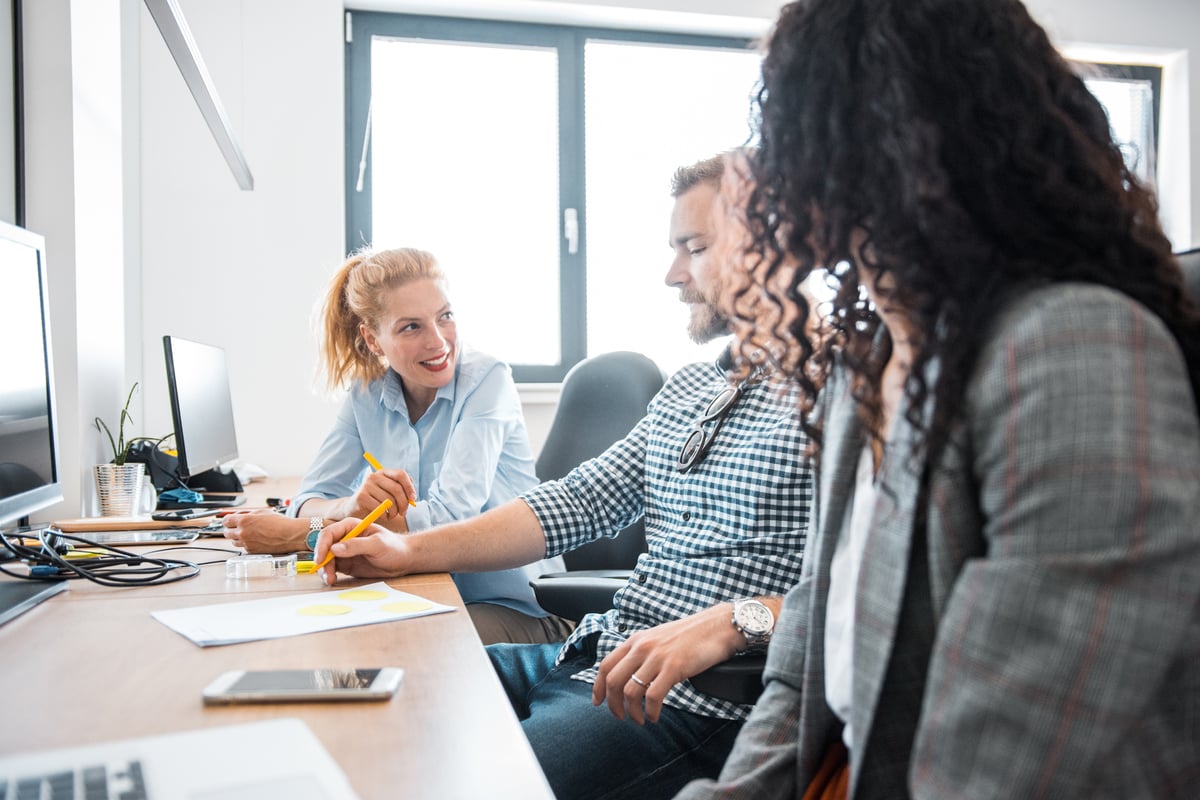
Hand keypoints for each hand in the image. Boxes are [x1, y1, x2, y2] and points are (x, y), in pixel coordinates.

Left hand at [223, 511, 305, 553]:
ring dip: (237, 538)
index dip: (227, 520)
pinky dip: (246, 544)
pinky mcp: (251, 551)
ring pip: (233, 542)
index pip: (226, 521)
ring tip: (246, 534)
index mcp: (243, 520)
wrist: (289, 535)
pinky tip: (254, 540)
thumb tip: (239, 516)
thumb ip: (247, 514)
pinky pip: (243, 547)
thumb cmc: (279, 522)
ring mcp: (246, 543)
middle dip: (230, 530)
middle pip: (226, 533)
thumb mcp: (261, 512)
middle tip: (236, 528)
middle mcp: (242, 533)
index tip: (229, 521)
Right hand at [315, 517, 409, 584]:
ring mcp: (344, 551)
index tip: (320, 559)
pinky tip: (332, 580)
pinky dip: (329, 575)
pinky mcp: (346, 564)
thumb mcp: (377, 545)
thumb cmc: (394, 547)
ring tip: (331, 580)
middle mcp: (344, 537)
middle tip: (327, 575)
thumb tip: (334, 549)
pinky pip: (332, 569)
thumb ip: (356, 545)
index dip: (321, 546)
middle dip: (322, 561)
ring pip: (326, 560)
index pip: (329, 533)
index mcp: (350, 526)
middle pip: (324, 548)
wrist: (403, 560)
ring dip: (325, 570)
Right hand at [341, 468, 416, 528]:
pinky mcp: (361, 497)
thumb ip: (400, 490)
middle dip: (404, 504)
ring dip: (394, 512)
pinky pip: (380, 508)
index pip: (401, 474)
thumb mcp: (387, 492)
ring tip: (392, 515)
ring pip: (390, 501)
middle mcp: (374, 476)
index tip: (413, 499)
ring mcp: (366, 486)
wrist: (353, 508)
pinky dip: (385, 515)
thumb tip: (412, 495)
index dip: (409, 487)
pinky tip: (384, 516)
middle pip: (397, 489)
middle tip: (403, 513)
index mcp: (383, 473)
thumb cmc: (375, 501)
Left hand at [592, 604, 740, 723]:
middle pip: (613, 681)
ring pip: (630, 691)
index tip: (598, 702)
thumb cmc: (691, 636)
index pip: (606, 665)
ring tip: (640, 720)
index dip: (598, 687)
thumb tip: (629, 675)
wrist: (718, 626)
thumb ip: (642, 653)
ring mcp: (657, 657)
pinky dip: (650, 712)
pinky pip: (653, 696)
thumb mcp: (658, 639)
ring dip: (632, 712)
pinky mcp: (674, 668)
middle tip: (620, 717)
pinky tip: (654, 716)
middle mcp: (642, 647)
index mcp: (636, 640)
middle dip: (613, 705)